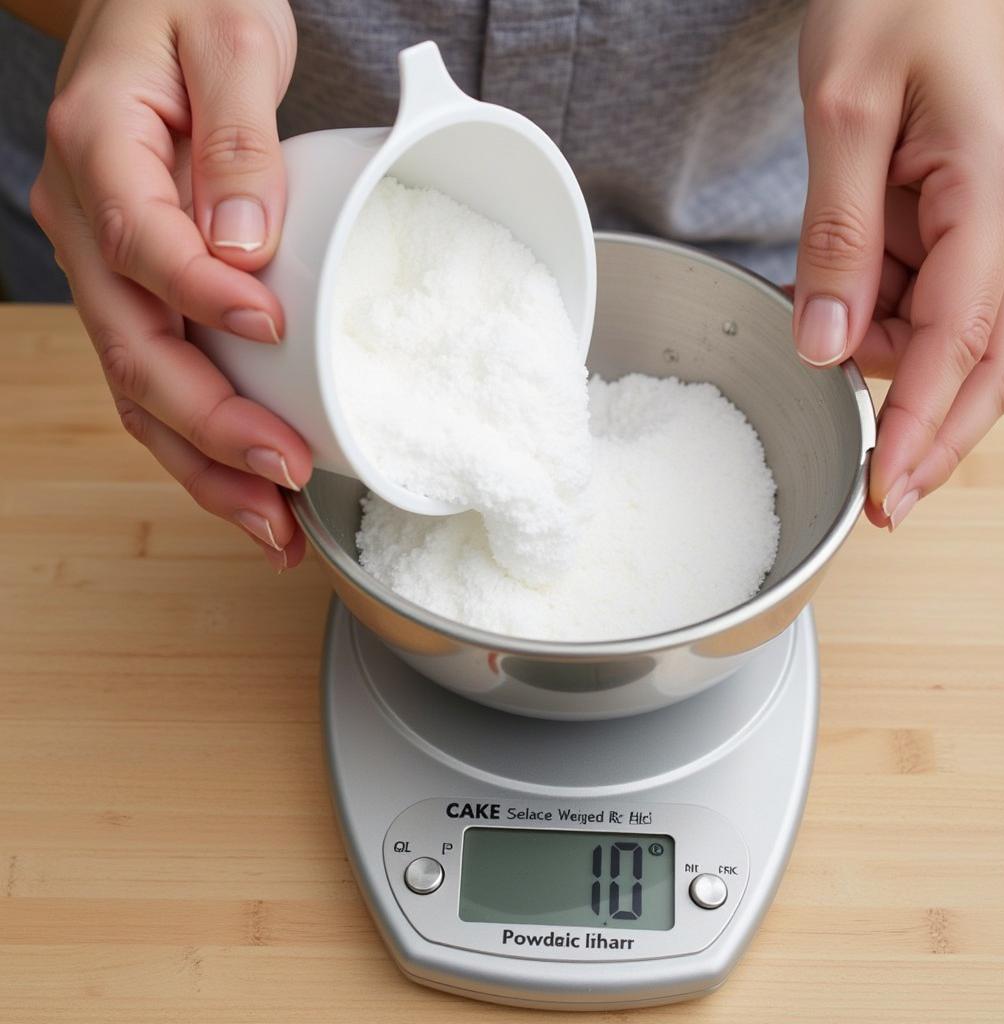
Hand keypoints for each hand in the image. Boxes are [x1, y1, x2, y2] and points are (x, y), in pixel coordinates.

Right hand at [30, 0, 309, 569]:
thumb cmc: (192, 5)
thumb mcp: (227, 37)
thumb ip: (235, 139)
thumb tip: (244, 245)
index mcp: (98, 152)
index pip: (142, 245)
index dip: (202, 296)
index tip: (272, 324)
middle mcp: (88, 226)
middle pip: (135, 353)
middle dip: (211, 429)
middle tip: (285, 480)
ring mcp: (110, 269)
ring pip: (142, 390)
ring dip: (207, 468)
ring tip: (273, 530)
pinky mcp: (144, 293)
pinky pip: (162, 380)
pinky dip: (206, 444)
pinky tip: (253, 488)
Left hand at [794, 0, 1003, 529]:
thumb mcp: (844, 115)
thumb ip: (838, 235)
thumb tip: (829, 344)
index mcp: (991, 192)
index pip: (963, 341)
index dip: (924, 427)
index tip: (888, 490)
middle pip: (993, 360)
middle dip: (936, 433)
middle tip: (885, 496)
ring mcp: (989, 218)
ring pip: (961, 333)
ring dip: (898, 363)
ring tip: (828, 327)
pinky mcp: (962, 214)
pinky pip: (933, 292)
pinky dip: (886, 317)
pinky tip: (838, 303)